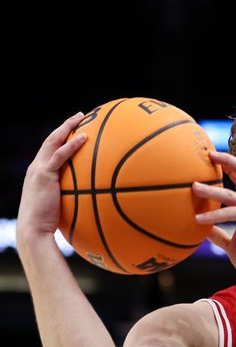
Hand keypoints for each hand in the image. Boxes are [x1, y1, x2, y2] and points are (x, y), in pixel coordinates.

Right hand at [17, 113, 86, 245]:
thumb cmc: (47, 225)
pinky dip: (72, 145)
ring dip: (67, 128)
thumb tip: (92, 199)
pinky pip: (59, 156)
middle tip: (80, 116)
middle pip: (50, 140)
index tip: (75, 129)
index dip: (61, 137)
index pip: (49, 150)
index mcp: (37, 173)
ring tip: (82, 118)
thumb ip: (70, 198)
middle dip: (65, 126)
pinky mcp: (44, 176)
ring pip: (53, 142)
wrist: (33, 231)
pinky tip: (84, 138)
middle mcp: (35, 168)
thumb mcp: (58, 207)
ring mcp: (38, 170)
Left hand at [193, 151, 235, 279]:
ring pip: (229, 194)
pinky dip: (213, 216)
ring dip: (210, 190)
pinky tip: (198, 219)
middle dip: (226, 161)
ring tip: (193, 187)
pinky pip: (229, 213)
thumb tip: (201, 229)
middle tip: (208, 155)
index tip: (211, 159)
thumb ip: (218, 234)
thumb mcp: (229, 243)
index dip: (228, 165)